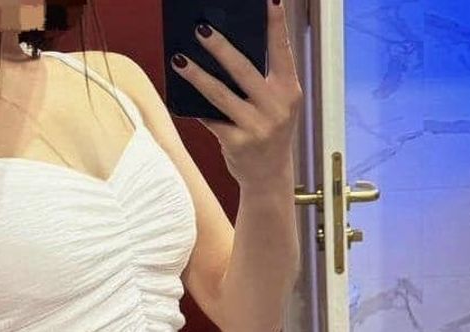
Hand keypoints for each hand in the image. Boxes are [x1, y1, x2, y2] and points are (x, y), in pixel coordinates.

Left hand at [169, 0, 302, 185]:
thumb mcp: (277, 105)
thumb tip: (226, 52)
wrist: (269, 176)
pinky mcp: (237, 142)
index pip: (282, 51)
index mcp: (289, 90)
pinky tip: (181, 95)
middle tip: (201, 29)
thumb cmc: (269, 133)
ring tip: (179, 60)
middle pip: (244, 69)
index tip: (269, 1)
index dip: (276, 25)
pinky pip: (210, 118)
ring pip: (220, 94)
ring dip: (197, 75)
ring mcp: (257, 126)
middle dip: (220, 47)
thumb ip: (263, 81)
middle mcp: (276, 106)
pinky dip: (195, 107)